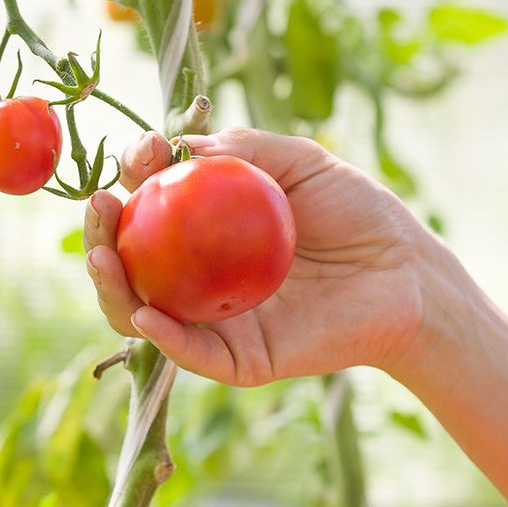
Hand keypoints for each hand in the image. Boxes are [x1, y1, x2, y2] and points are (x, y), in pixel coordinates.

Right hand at [83, 127, 432, 385]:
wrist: (408, 273)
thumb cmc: (360, 215)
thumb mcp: (300, 164)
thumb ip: (246, 150)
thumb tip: (184, 148)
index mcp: (209, 232)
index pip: (150, 210)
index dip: (134, 179)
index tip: (143, 151)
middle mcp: (202, 279)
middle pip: (130, 267)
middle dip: (100, 237)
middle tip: (99, 204)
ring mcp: (218, 321)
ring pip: (143, 316)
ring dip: (111, 289)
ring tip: (102, 257)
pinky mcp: (243, 359)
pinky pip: (193, 353)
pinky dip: (163, 338)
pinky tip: (145, 312)